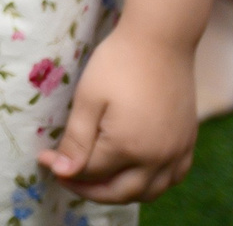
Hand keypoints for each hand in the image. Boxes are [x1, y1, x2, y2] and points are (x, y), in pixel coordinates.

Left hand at [39, 23, 201, 202]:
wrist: (161, 39)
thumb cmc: (118, 63)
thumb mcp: (88, 99)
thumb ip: (77, 140)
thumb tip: (63, 172)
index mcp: (129, 147)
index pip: (91, 172)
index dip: (64, 169)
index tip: (44, 158)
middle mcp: (157, 158)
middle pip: (121, 192)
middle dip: (90, 190)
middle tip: (67, 176)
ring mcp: (177, 151)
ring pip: (150, 191)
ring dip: (122, 192)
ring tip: (97, 179)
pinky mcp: (189, 141)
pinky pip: (173, 177)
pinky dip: (153, 183)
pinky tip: (137, 173)